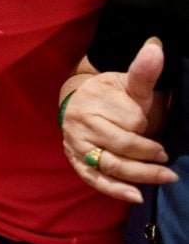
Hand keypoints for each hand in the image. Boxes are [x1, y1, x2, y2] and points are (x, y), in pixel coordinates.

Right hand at [61, 39, 177, 202]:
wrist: (80, 105)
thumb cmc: (111, 96)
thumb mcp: (129, 84)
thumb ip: (144, 71)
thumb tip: (156, 47)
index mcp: (91, 102)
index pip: (127, 122)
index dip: (144, 127)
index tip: (156, 130)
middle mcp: (79, 125)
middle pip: (120, 146)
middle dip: (147, 156)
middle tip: (168, 161)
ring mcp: (75, 146)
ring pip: (110, 166)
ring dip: (139, 175)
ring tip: (165, 177)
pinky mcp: (76, 162)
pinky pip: (95, 180)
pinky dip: (115, 190)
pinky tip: (136, 196)